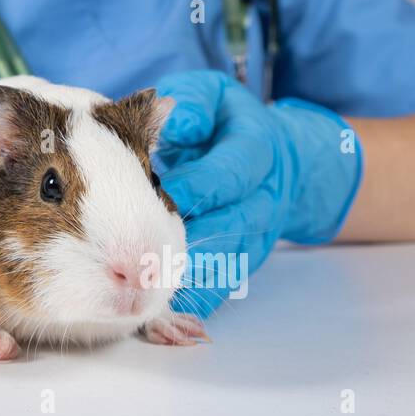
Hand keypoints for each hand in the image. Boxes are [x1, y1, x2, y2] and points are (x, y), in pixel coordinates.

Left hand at [152, 70, 362, 320]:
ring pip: (226, 263)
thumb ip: (194, 105)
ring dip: (186, 277)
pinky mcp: (243, 262)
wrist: (274, 159)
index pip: (230, 175)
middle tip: (140, 249)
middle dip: (185, 238)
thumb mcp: (213, 98)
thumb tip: (176, 118)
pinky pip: (221, 289)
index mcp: (257, 153)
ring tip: (142, 285)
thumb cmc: (224, 123)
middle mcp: (263, 200)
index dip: (195, 188)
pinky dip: (193, 304)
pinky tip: (156, 316)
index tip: (158, 193)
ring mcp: (255, 235)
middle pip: (229, 226)